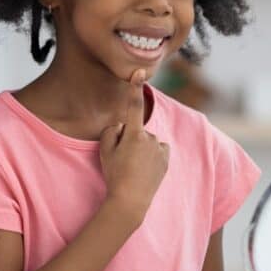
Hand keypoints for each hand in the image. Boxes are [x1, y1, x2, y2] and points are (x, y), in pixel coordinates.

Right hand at [99, 69, 169, 221]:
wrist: (131, 200)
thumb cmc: (115, 174)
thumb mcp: (104, 152)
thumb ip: (111, 132)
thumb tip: (122, 125)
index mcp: (134, 135)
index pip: (133, 106)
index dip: (134, 87)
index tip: (139, 71)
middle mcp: (150, 138)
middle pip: (136, 131)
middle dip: (130, 139)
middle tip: (122, 160)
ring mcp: (160, 148)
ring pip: (148, 141)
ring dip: (142, 149)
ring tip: (133, 168)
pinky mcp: (166, 158)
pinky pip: (158, 149)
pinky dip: (152, 155)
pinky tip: (145, 169)